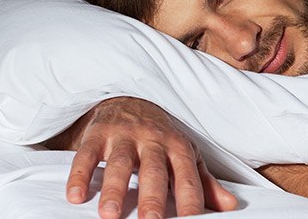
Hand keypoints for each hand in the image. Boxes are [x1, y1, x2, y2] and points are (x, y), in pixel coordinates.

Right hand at [49, 97, 236, 218]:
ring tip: (110, 215)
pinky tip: (76, 196)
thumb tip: (231, 206)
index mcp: (179, 148)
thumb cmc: (162, 138)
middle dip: (152, 198)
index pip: (187, 178)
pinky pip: (86, 155)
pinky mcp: (98, 134)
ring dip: (115, 190)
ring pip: (120, 164)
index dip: (190, 200)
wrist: (131, 101)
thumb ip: (205, 182)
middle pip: (154, 171)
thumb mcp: (186, 155)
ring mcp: (124, 136)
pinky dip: (80, 175)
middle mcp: (153, 141)